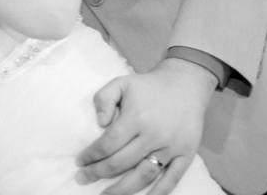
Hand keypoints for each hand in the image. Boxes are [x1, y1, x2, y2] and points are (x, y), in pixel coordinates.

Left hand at [75, 58, 214, 194]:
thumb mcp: (122, 83)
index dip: (91, 156)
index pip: (108, 144)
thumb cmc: (149, 86)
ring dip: (122, 190)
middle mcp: (154, 135)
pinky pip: (171, 180)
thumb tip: (99, 123)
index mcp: (137, 117)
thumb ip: (103, 98)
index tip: (80, 162)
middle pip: (121, 163)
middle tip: (82, 178)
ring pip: (143, 176)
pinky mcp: (186, 154)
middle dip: (98, 173)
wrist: (185, 83)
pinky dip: (158, 193)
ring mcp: (171, 147)